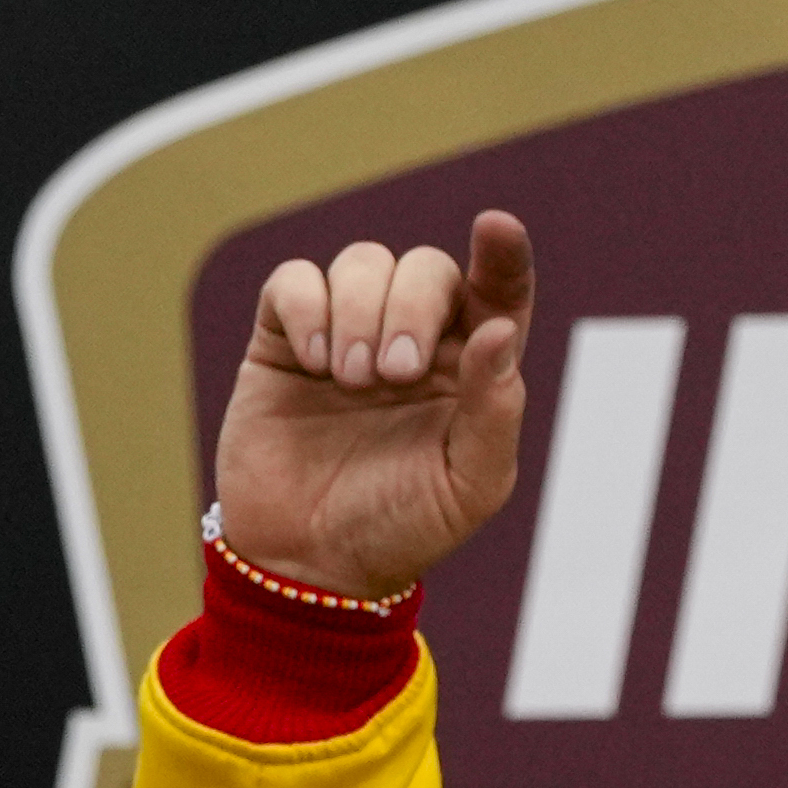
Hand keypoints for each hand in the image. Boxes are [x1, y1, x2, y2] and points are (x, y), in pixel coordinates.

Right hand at [213, 210, 533, 600]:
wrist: (307, 560)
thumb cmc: (401, 526)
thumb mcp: (469, 485)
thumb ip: (494, 409)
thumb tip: (499, 330)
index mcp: (472, 370)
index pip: (499, 293)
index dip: (503, 255)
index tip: (498, 227)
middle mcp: (415, 339)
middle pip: (426, 268)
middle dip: (411, 308)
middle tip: (394, 376)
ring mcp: (347, 332)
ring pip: (363, 263)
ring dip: (358, 314)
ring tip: (350, 380)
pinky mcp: (284, 337)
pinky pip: (295, 280)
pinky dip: (307, 308)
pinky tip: (312, 361)